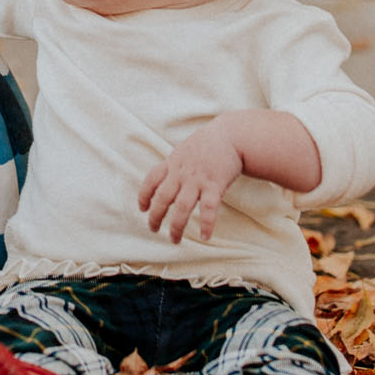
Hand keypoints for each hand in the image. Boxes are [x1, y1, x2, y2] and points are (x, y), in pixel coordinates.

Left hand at [138, 120, 245, 242]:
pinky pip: (208, 208)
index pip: (151, 179)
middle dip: (155, 216)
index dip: (144, 195)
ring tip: (175, 239)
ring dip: (177, 226)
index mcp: (173, 163)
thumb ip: (177, 163)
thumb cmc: (210, 142)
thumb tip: (170, 175)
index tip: (142, 208)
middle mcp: (181, 173)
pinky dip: (206, 223)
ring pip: (182, 207)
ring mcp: (197, 180)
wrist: (232, 134)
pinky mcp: (215, 185)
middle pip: (163, 198)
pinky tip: (205, 236)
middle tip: (153, 229)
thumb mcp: (186, 149)